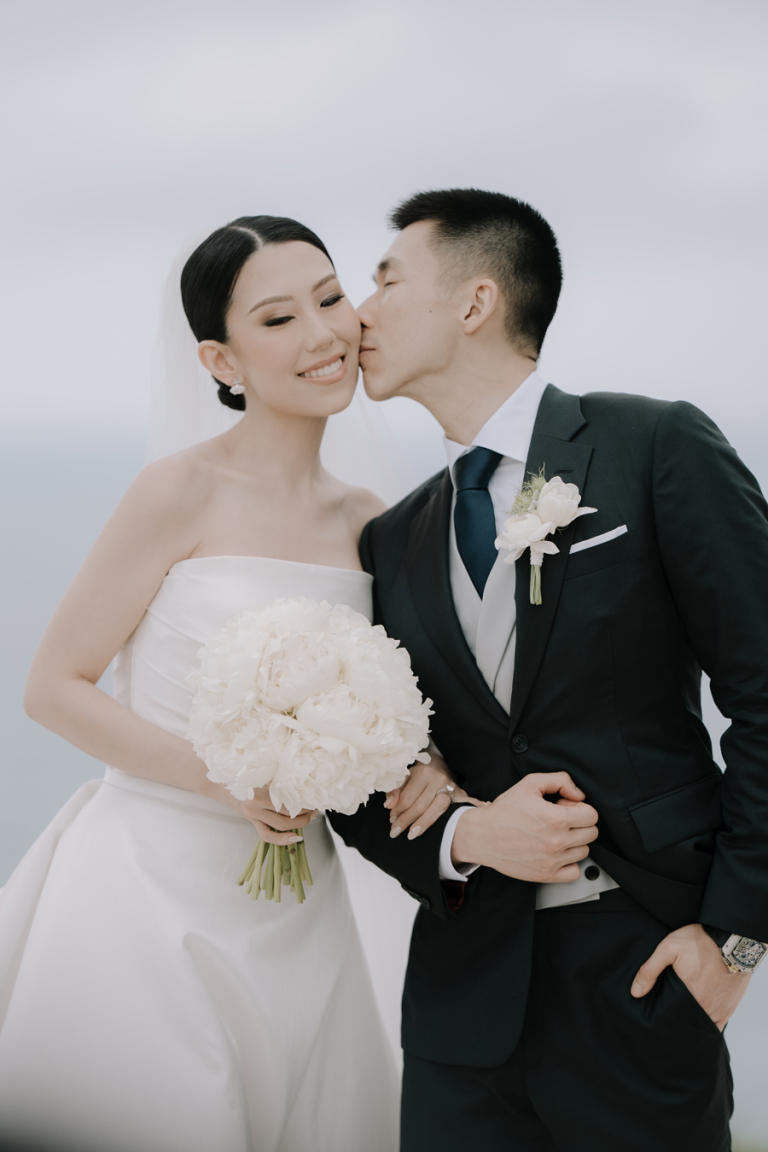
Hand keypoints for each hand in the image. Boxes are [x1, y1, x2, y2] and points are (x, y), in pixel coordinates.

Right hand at [206, 780, 314, 845]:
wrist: (215, 780)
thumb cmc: (238, 771)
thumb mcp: (257, 769)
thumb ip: (275, 774)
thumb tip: (300, 778)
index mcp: (261, 784)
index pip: (291, 793)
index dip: (306, 796)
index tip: (316, 794)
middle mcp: (258, 800)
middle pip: (289, 810)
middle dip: (306, 810)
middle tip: (316, 807)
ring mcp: (253, 812)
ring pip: (282, 824)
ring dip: (300, 823)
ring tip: (311, 818)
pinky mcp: (251, 820)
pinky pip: (267, 835)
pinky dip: (282, 840)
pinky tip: (296, 838)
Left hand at [384, 753, 485, 840]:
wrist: (440, 767)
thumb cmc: (419, 775)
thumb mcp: (405, 777)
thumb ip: (394, 790)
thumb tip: (388, 805)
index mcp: (423, 772)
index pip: (407, 798)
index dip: (397, 811)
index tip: (391, 819)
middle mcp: (438, 779)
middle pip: (419, 806)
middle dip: (405, 821)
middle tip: (395, 831)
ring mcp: (450, 788)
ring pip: (434, 811)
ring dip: (420, 825)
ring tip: (409, 835)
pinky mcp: (459, 796)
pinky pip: (445, 813)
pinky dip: (432, 822)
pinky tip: (421, 830)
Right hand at [451, 772, 597, 881]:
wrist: (483, 835)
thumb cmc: (505, 810)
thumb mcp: (530, 783)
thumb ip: (560, 780)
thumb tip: (579, 794)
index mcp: (556, 819)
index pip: (592, 815)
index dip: (580, 807)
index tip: (565, 807)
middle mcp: (556, 842)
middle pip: (591, 833)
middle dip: (579, 823)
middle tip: (561, 820)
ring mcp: (552, 861)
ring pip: (584, 851)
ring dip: (574, 842)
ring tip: (555, 834)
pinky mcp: (546, 875)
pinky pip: (574, 872)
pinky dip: (569, 863)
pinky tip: (557, 852)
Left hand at [631, 923, 750, 1030]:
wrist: (731, 938)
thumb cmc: (700, 941)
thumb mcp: (668, 948)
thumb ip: (650, 970)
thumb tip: (635, 992)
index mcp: (688, 995)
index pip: (671, 1017)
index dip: (663, 1017)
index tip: (656, 1016)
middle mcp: (704, 1007)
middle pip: (686, 1023)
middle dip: (676, 1021)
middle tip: (668, 1015)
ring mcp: (719, 1009)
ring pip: (701, 1025)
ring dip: (691, 1023)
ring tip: (681, 1015)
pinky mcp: (729, 1007)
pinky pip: (717, 1025)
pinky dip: (707, 1024)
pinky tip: (698, 1019)